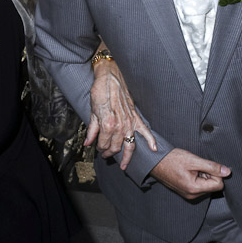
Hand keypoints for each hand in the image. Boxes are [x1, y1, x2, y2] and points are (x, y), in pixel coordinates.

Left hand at [85, 54, 156, 169]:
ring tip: (124, 165)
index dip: (100, 148)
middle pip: (116, 147)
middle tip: (105, 155)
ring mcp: (129, 122)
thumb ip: (91, 129)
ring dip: (126, 156)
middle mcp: (120, 126)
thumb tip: (88, 143)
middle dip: (110, 153)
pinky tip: (153, 149)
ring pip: (130, 145)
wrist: (110, 77)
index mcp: (107, 124)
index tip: (97, 148)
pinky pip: (145, 132)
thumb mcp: (92, 111)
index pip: (104, 144)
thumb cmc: (100, 91)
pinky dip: (151, 141)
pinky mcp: (136, 117)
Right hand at [150, 148, 229, 199]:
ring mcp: (188, 194)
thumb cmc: (171, 160)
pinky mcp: (186, 192)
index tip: (205, 166)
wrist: (155, 162)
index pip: (219, 184)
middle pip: (213, 186)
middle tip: (196, 167)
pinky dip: (196, 178)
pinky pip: (199, 186)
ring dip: (202, 175)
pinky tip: (187, 171)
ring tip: (190, 168)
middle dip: (208, 174)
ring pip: (206, 186)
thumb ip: (212, 166)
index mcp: (195, 188)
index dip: (215, 173)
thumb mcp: (194, 160)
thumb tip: (227, 172)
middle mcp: (192, 195)